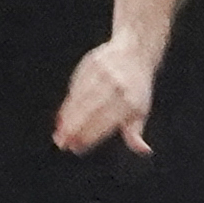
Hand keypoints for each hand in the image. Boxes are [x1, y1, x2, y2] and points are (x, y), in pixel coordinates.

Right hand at [53, 39, 158, 156]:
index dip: (91, 136)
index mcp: (130, 100)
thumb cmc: (136, 88)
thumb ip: (135, 133)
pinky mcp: (91, 64)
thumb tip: (144, 150)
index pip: (107, 121)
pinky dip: (68, 104)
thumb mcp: (141, 110)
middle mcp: (116, 86)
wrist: (135, 51)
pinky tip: (61, 118)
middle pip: (91, 110)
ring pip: (80, 99)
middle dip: (75, 129)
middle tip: (62, 144)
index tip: (77, 148)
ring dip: (68, 118)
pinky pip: (76, 86)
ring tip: (59, 134)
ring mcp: (103, 73)